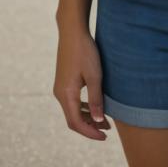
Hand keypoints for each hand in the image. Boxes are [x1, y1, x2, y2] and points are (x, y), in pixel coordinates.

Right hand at [52, 21, 112, 140]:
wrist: (72, 31)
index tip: (105, 136)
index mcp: (66, 94)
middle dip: (90, 127)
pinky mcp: (63, 82)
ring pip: (72, 111)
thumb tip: (99, 121)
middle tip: (107, 129)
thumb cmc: (85, 51)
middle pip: (73, 119)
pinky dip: (83, 108)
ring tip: (104, 120)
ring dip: (87, 118)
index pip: (76, 123)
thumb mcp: (94, 75)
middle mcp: (60, 94)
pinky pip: (71, 102)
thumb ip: (96, 99)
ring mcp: (60, 88)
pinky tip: (94, 106)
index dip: (90, 132)